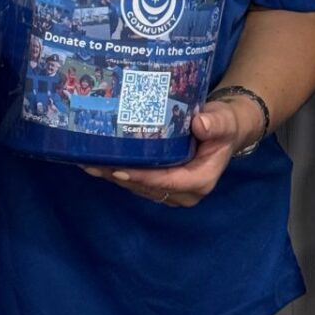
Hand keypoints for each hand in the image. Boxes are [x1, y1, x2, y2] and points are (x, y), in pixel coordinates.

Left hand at [82, 98, 256, 206]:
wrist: (226, 128)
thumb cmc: (225, 125)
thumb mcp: (225, 122)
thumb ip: (215, 124)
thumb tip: (200, 123)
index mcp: (200, 181)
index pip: (166, 181)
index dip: (142, 177)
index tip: (119, 170)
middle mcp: (184, 192)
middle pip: (147, 186)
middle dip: (120, 176)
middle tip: (92, 163)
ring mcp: (173, 190)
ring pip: (139, 187)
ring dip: (114, 176)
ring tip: (88, 163)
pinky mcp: (163, 183)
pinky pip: (139, 182)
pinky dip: (120, 173)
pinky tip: (99, 164)